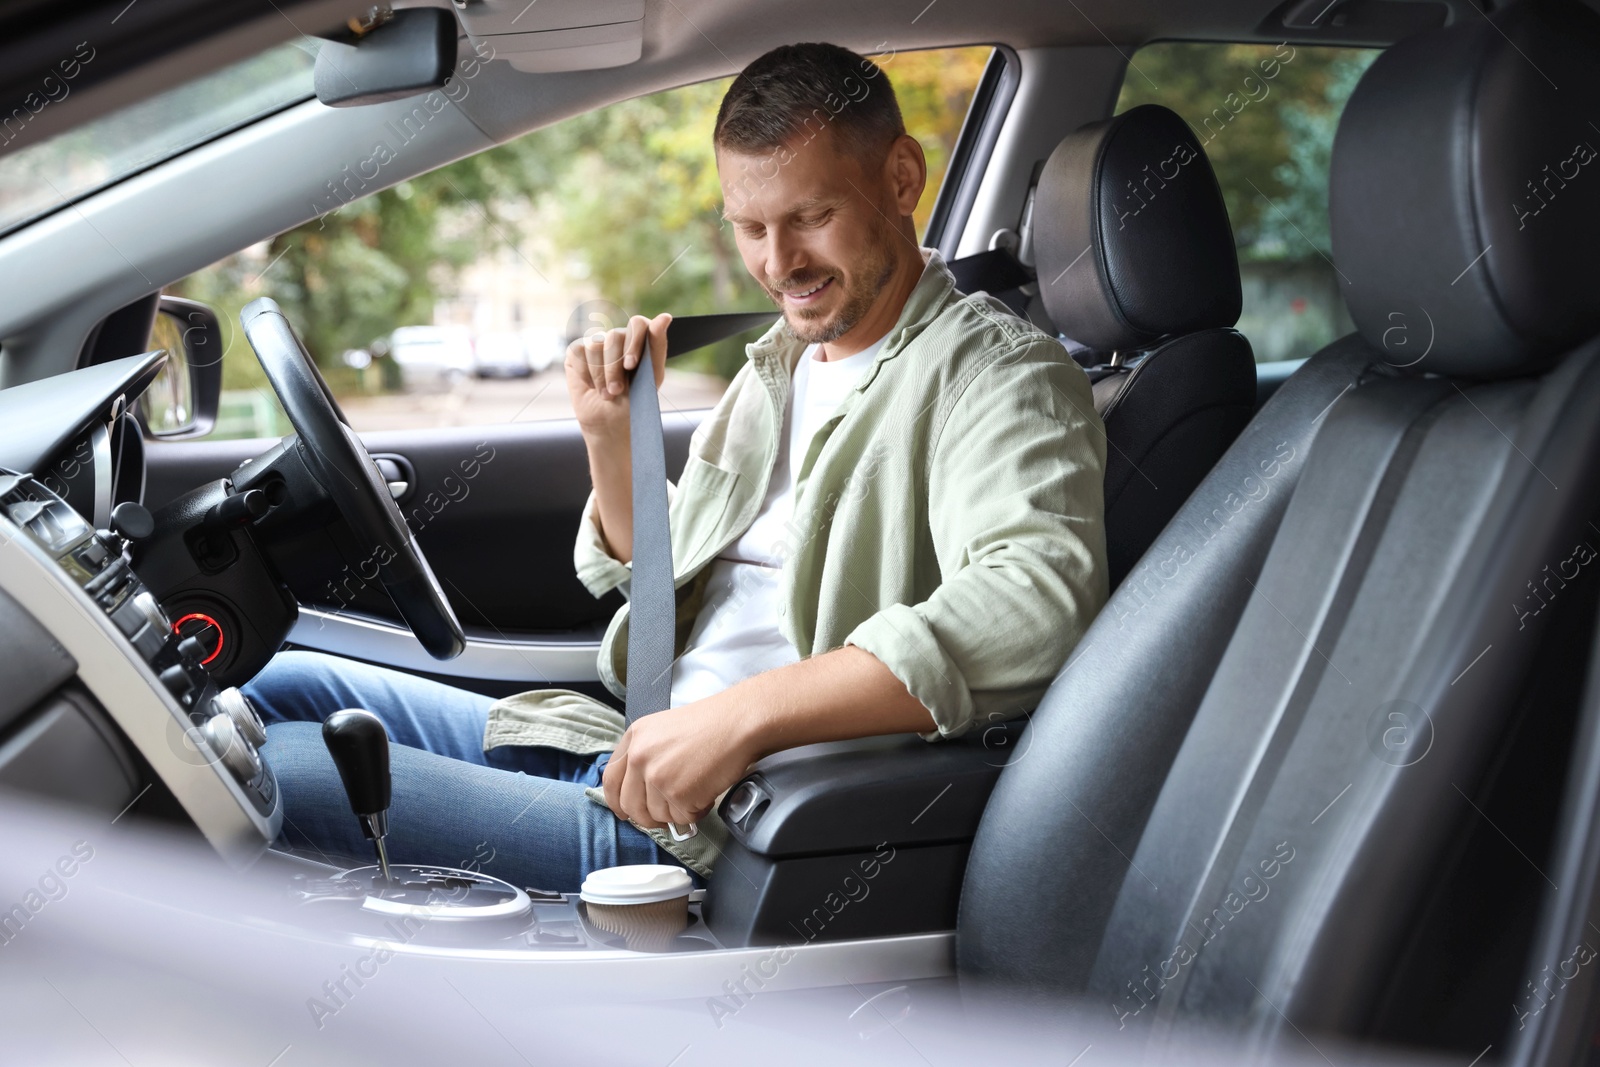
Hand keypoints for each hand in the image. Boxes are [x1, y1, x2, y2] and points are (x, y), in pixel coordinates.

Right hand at [564, 312, 670, 441]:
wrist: (611, 422)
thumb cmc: (635, 399)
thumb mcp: (652, 376)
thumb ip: (657, 346)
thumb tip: (665, 316)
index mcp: (639, 340)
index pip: (637, 323)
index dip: (634, 342)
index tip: (631, 365)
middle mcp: (617, 338)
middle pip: (614, 336)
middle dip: (615, 368)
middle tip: (617, 390)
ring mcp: (595, 344)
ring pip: (594, 346)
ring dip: (600, 375)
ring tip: (606, 393)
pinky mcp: (576, 352)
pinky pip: (578, 353)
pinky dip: (585, 374)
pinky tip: (591, 386)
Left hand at [601, 697, 756, 829]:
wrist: (737, 722)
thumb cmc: (712, 724)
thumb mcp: (664, 730)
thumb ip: (645, 756)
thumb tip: (640, 790)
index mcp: (634, 738)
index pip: (611, 780)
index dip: (618, 801)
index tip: (625, 811)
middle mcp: (640, 756)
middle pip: (630, 805)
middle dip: (648, 816)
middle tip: (666, 813)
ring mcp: (657, 776)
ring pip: (657, 815)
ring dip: (678, 810)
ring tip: (696, 789)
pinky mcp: (678, 793)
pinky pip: (682, 817)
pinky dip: (696, 811)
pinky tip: (706, 791)